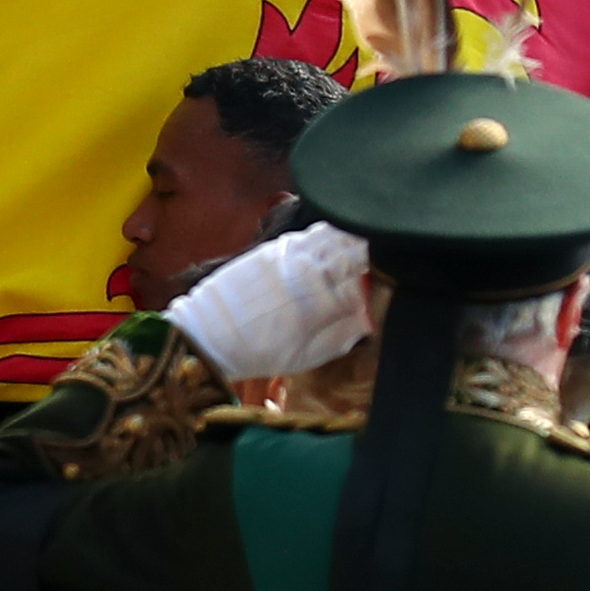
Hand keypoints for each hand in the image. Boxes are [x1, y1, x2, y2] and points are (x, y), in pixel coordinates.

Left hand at [166, 221, 371, 381]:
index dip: (375, 286)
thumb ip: (344, 335)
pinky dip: (325, 236)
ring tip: (352, 253)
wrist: (211, 335)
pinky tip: (327, 246)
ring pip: (334, 236)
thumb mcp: (308, 356)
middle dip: (367, 258)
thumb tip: (369, 318)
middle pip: (355, 252)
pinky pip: (309, 234)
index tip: (378, 289)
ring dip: (348, 241)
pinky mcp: (272, 248)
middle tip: (369, 267)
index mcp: (321, 305)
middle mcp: (308, 274)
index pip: (365, 284)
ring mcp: (289, 256)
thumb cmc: (261, 353)